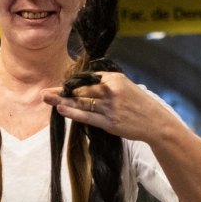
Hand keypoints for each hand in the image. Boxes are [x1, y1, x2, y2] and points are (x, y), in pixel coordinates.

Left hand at [40, 72, 170, 141]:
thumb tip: (86, 84)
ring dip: (62, 101)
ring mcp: (110, 106)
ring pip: (81, 102)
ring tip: (47, 99)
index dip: (70, 84)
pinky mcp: (110, 122)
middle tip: (44, 92)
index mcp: (114, 79)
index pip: (87, 79)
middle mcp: (111, 90)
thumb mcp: (126, 86)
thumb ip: (107, 83)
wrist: (156, 122)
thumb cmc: (139, 105)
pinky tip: (62, 109)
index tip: (58, 86)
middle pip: (81, 89)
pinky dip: (74, 113)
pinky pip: (88, 116)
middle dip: (61, 91)